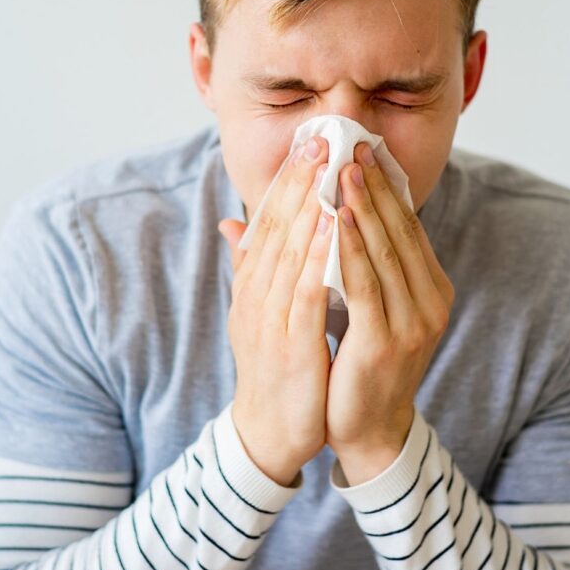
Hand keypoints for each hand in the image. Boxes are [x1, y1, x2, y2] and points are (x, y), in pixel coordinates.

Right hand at [217, 136, 334, 485]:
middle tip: (319, 139)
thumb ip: (249, 267)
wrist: (268, 430)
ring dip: (309, 209)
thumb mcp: (256, 311)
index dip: (286, 181)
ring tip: (329, 170)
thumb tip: (231, 223)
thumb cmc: (272, 367)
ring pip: (290, 253)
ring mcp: (270, 319)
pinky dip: (320, 257)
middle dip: (298, 182)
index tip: (307, 143)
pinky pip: (306, 293)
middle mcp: (254, 296)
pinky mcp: (290, 344)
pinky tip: (338, 228)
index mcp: (251, 285)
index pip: (267, 222)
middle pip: (276, 228)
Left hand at [326, 142, 455, 484]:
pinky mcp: (387, 341)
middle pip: (400, 232)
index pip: (407, 227)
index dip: (386, 187)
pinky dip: (350, 248)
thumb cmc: (360, 365)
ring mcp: (414, 323)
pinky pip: (365, 285)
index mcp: (430, 290)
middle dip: (375, 186)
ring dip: (362, 208)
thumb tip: (335, 214)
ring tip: (342, 170)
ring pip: (385, 252)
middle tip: (352, 145)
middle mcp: (431, 302)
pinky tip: (335, 220)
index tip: (363, 149)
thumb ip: (355, 262)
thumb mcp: (363, 307)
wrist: (366, 429)